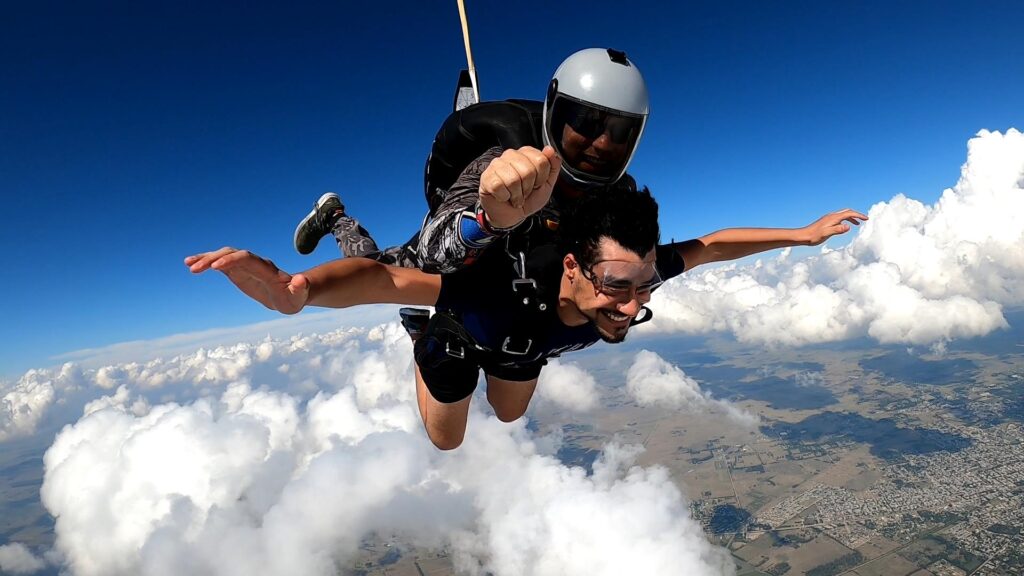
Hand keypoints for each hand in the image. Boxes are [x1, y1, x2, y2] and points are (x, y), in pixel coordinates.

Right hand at [184, 247, 308, 313]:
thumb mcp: (298, 296)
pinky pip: (220, 263)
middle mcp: (254, 262)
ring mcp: (244, 265)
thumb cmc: (294, 297)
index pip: (247, 258)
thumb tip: (301, 280)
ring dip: (207, 258)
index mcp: (266, 268)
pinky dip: (206, 263)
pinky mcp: (237, 270)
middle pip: (232, 254)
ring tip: (189, 264)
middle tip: (196, 268)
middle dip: (215, 258)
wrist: (290, 294)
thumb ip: (300, 288)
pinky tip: (191, 266)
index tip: (216, 266)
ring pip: (223, 256)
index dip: (232, 260)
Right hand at [478, 146, 560, 228]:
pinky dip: (504, 197)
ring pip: (513, 179)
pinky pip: (499, 186)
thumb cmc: (528, 199)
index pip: (541, 160)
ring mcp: (497, 165)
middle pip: (528, 170)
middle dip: (528, 188)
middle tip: (524, 192)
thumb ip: (552, 167)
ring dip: (516, 195)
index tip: (536, 184)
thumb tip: (550, 150)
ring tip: (514, 196)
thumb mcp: (546, 185)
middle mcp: (511, 155)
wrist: (512, 216)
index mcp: (526, 154)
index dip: (541, 178)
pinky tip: (503, 196)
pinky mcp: (487, 177)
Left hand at [802, 208, 868, 245]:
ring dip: (851, 218)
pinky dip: (845, 220)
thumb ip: (838, 230)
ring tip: (857, 224)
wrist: (803, 236)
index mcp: (833, 218)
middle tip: (864, 219)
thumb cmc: (814, 236)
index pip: (849, 214)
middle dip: (856, 214)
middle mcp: (831, 216)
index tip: (866, 219)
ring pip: (843, 215)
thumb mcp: (827, 234)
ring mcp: (828, 218)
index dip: (859, 215)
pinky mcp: (826, 221)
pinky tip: (845, 226)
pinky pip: (838, 218)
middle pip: (847, 212)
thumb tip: (848, 226)